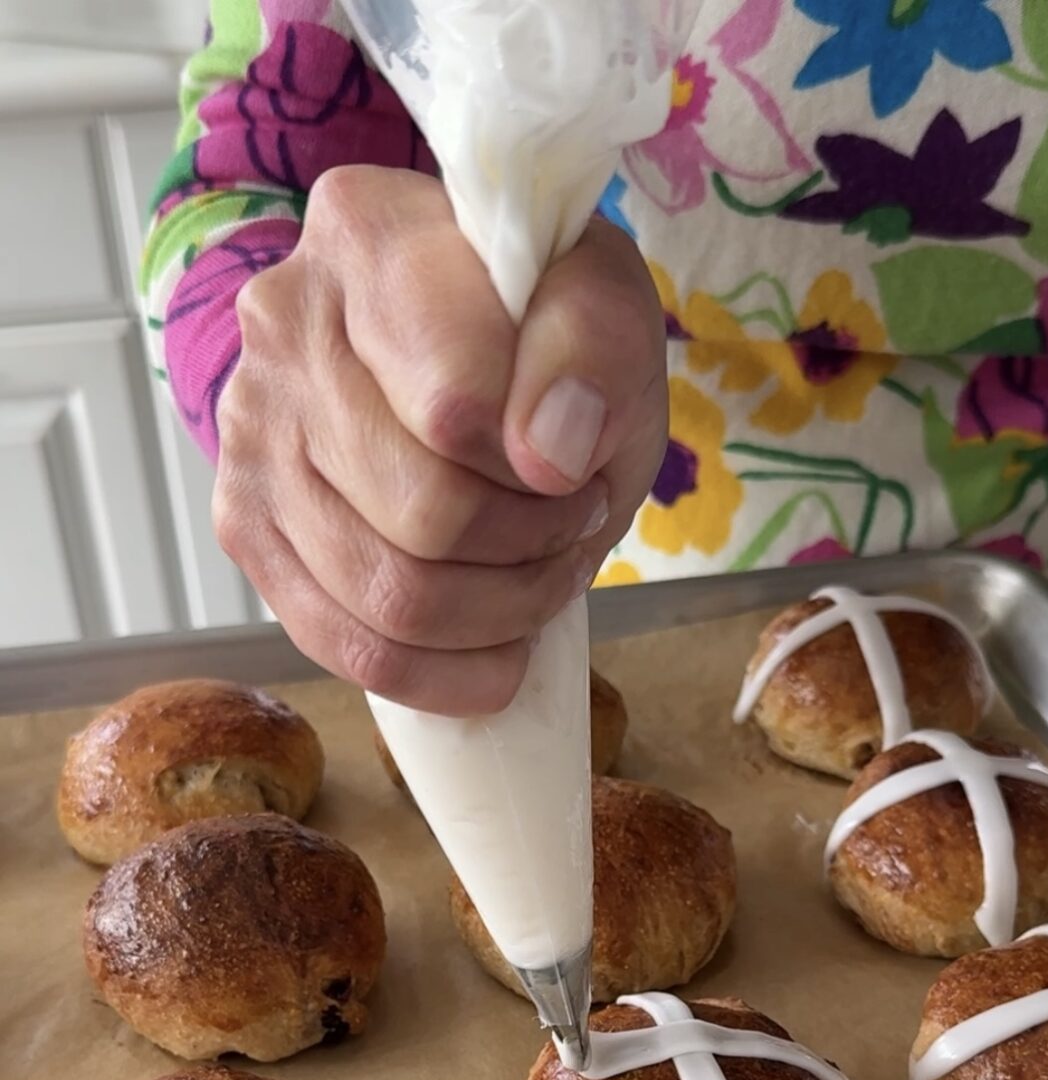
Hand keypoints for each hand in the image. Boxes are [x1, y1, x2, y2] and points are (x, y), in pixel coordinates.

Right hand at [213, 166, 666, 715]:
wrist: (459, 340)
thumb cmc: (535, 326)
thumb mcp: (603, 305)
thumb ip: (590, 348)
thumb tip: (549, 455)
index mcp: (367, 238)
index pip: (456, 406)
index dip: (544, 469)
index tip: (582, 465)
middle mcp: (281, 327)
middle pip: (425, 516)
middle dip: (532, 551)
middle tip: (571, 527)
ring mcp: (249, 434)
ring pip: (387, 596)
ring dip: (498, 615)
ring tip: (539, 574)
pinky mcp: (244, 525)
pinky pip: (341, 644)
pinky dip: (437, 675)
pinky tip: (496, 661)